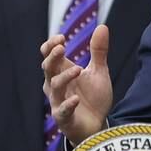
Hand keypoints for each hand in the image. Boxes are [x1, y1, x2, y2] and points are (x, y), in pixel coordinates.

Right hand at [41, 24, 112, 144]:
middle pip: (48, 69)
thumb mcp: (99, 71)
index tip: (61, 37)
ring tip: (79, 69)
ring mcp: (58, 101)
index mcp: (62, 72)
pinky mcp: (64, 118)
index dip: (51, 46)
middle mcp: (57, 86)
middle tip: (62, 47)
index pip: (49, 56)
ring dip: (64, 77)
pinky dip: (68, 104)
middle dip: (53, 57)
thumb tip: (102, 26)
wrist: (98, 124)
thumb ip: (98, 51)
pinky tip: (76, 99)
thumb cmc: (93, 97)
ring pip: (53, 87)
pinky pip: (62, 111)